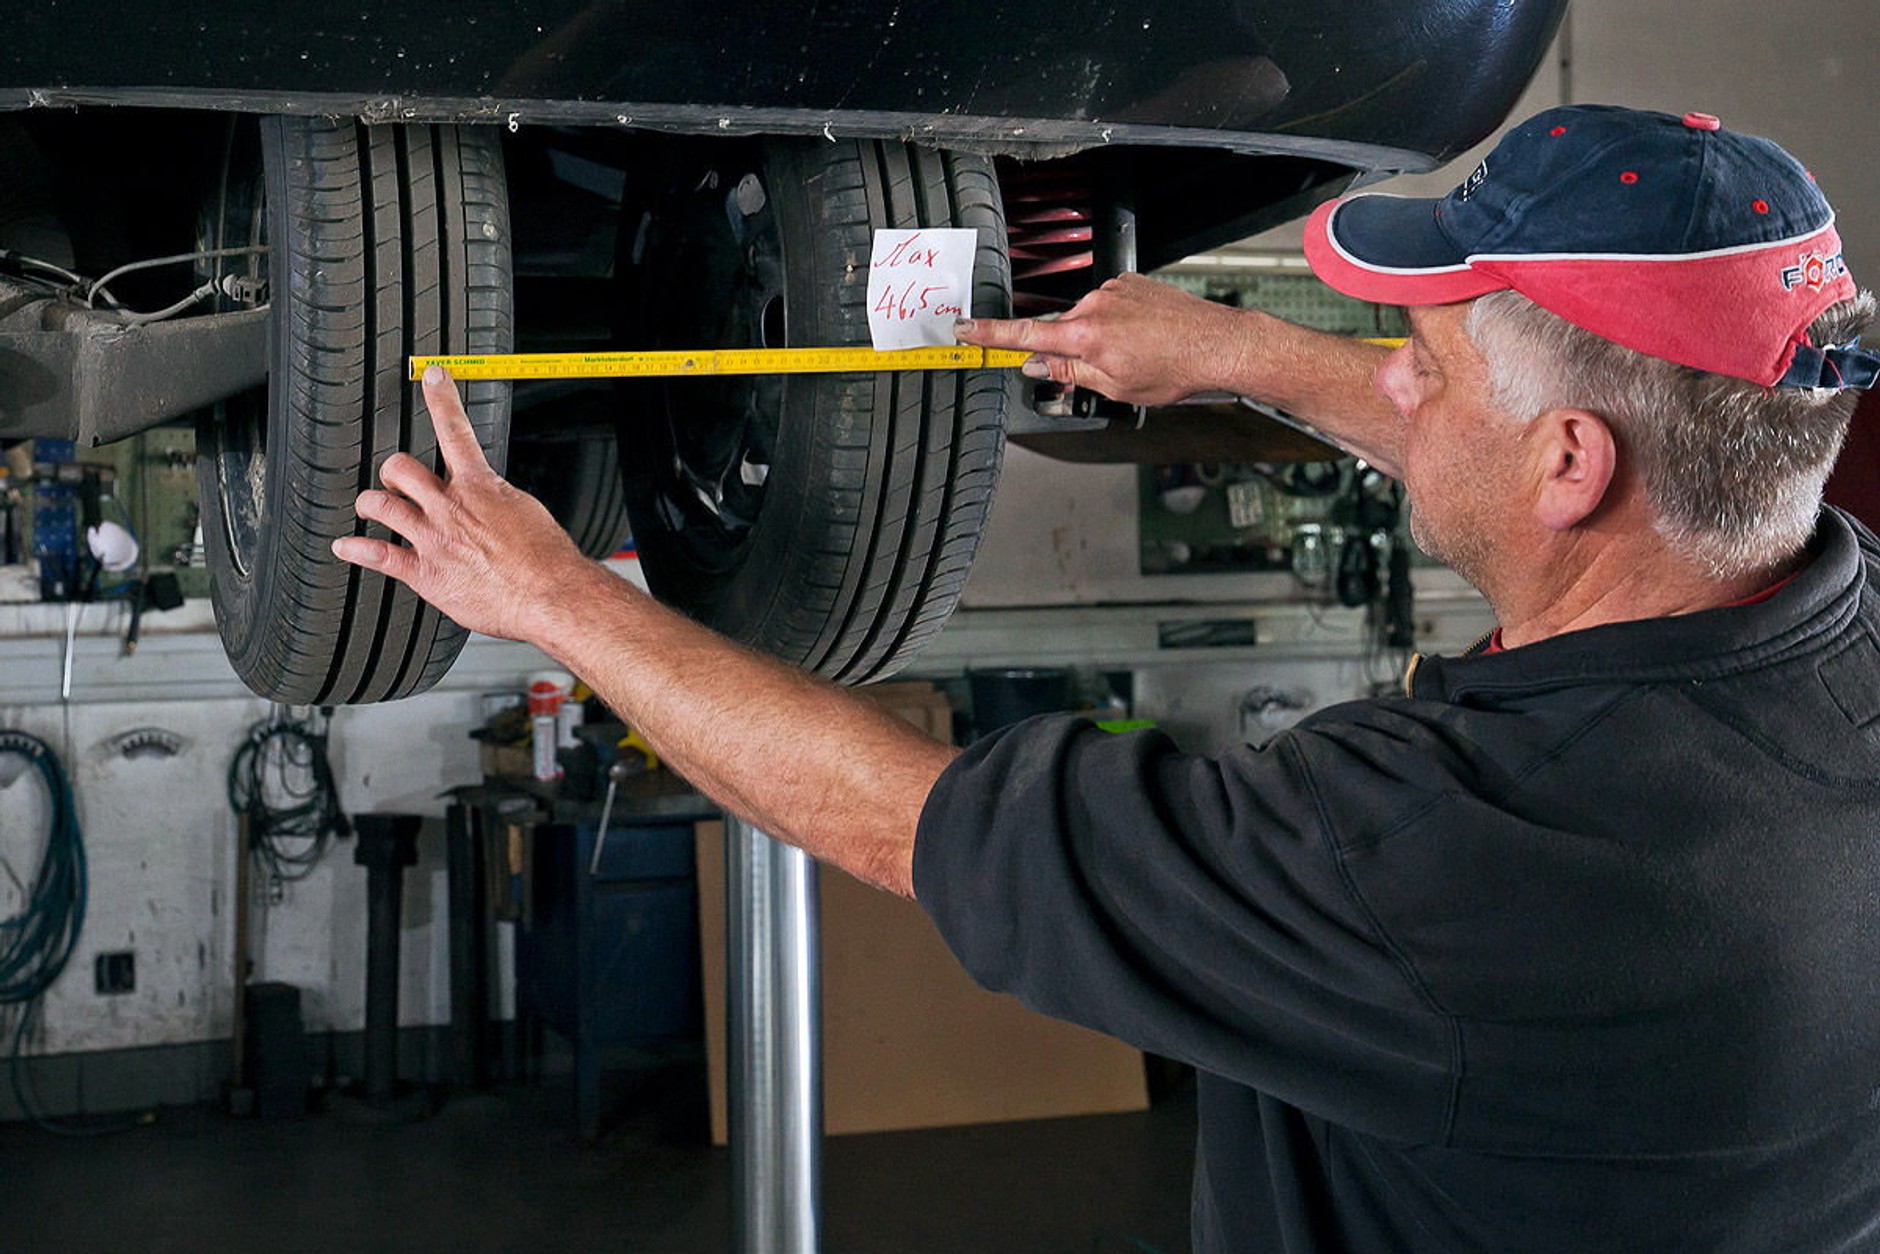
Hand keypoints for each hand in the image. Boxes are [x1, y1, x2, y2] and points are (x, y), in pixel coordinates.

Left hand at [331, 367, 590, 643]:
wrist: (550, 594)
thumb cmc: (547, 559)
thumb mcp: (527, 512)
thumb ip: (498, 500)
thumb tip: (489, 497)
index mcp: (480, 487)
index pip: (455, 430)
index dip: (441, 398)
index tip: (432, 377)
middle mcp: (450, 508)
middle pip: (399, 468)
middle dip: (393, 471)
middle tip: (395, 479)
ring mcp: (434, 539)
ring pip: (381, 505)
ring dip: (370, 503)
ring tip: (369, 506)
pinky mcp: (425, 573)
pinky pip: (378, 555)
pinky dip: (355, 549)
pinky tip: (345, 547)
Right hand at [955, 272, 1250, 405]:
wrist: (1218, 343)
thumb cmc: (1174, 368)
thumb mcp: (1114, 386)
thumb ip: (1068, 372)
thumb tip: (1037, 364)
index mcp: (1086, 335)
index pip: (1025, 334)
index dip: (989, 334)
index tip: (963, 328)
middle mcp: (1095, 305)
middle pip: (1062, 331)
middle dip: (1073, 352)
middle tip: (1109, 372)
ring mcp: (1114, 290)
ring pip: (1089, 320)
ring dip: (1101, 339)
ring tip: (1140, 356)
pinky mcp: (1131, 282)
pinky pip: (1110, 306)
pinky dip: (1119, 324)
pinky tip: (1145, 338)